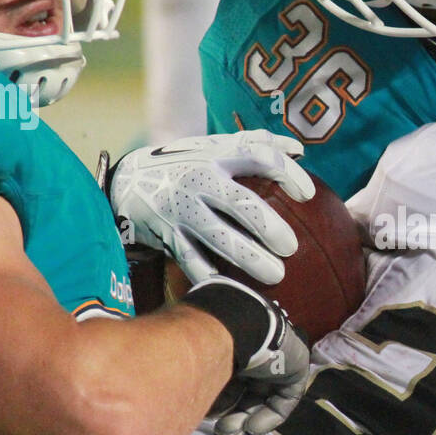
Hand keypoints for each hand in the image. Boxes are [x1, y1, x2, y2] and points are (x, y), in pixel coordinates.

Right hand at [109, 131, 315, 285]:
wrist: (127, 180)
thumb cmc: (184, 164)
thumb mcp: (213, 146)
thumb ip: (255, 144)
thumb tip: (298, 150)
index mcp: (215, 155)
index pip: (258, 157)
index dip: (287, 173)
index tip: (308, 195)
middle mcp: (197, 180)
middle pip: (240, 203)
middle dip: (268, 226)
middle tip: (291, 247)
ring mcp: (180, 209)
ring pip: (218, 237)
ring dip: (249, 258)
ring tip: (276, 275)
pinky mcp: (166, 234)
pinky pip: (191, 260)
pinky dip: (211, 277)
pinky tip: (234, 290)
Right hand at [182, 277, 309, 434]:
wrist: (236, 325)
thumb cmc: (211, 342)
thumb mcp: (202, 364)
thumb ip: (200, 380)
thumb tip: (188, 402)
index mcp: (237, 345)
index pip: (231, 379)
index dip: (220, 401)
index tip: (207, 415)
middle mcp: (258, 351)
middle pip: (248, 391)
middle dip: (233, 414)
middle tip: (220, 431)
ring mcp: (279, 358)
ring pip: (264, 396)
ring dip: (247, 418)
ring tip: (231, 432)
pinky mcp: (297, 367)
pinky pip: (286, 398)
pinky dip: (270, 416)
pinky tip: (251, 428)